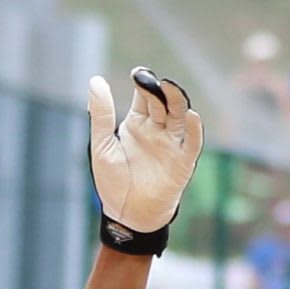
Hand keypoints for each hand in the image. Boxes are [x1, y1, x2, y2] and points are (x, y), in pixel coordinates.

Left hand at [88, 68, 204, 236]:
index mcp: (137, 123)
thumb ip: (101, 114)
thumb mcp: (102, 145)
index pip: (144, 95)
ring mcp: (171, 144)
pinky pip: (192, 142)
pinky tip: (192, 116)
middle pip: (163, 102)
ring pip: (179, 116)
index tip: (138, 73)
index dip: (143, 81)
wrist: (126, 215)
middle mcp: (157, 129)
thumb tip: (95, 80)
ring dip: (177, 100)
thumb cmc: (113, 182)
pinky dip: (194, 129)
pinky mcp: (182, 162)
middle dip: (159, 89)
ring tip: (170, 87)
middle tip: (151, 79)